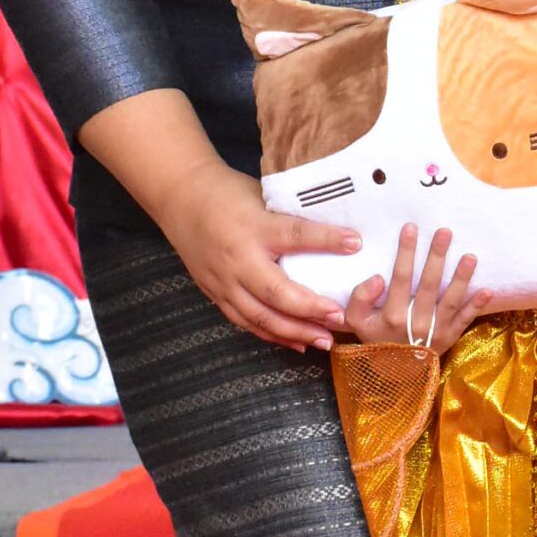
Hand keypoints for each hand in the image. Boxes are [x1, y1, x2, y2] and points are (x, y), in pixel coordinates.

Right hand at [154, 159, 358, 352]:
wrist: (181, 198)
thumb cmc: (226, 193)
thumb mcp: (261, 196)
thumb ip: (289, 218)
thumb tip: (333, 231)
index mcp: (253, 227)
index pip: (295, 235)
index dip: (327, 240)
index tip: (355, 243)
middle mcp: (237, 259)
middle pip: (277, 292)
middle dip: (311, 310)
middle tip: (340, 318)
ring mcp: (224, 281)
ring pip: (261, 317)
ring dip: (295, 332)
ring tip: (325, 340)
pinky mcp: (215, 294)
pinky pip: (246, 322)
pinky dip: (272, 336)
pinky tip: (296, 342)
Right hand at [342, 225, 489, 351]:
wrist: (395, 375)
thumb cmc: (376, 340)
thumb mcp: (356, 322)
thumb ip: (360, 298)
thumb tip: (378, 278)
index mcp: (392, 315)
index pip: (401, 277)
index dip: (406, 252)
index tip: (411, 228)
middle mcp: (416, 322)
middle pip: (429, 284)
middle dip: (437, 256)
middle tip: (445, 232)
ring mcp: (436, 331)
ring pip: (450, 300)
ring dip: (461, 278)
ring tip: (470, 256)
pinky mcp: (451, 337)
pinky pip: (465, 320)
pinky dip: (476, 306)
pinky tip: (487, 290)